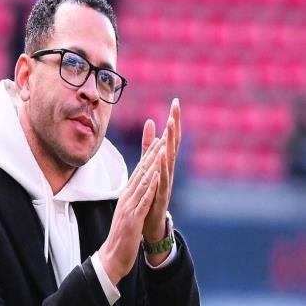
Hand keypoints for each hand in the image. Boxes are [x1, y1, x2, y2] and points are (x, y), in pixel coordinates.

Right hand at [98, 138, 163, 284]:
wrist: (111, 256)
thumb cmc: (122, 235)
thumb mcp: (128, 212)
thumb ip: (133, 198)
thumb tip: (137, 186)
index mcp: (127, 195)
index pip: (139, 171)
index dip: (149, 155)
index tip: (159, 140)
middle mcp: (127, 197)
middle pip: (141, 171)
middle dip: (152, 153)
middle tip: (163, 136)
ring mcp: (129, 207)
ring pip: (143, 181)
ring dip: (152, 165)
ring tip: (161, 150)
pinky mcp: (133, 218)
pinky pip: (143, 200)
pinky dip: (150, 187)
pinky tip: (156, 177)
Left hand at [142, 98, 180, 244]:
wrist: (150, 223)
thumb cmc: (152, 192)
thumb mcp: (149, 164)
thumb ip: (148, 145)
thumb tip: (149, 122)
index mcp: (166, 162)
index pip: (171, 137)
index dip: (174, 119)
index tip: (175, 101)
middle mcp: (169, 169)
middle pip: (173, 144)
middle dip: (175, 125)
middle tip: (176, 107)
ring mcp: (167, 181)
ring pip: (170, 158)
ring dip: (170, 142)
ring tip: (169, 125)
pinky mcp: (161, 194)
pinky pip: (163, 178)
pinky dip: (163, 166)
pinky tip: (162, 155)